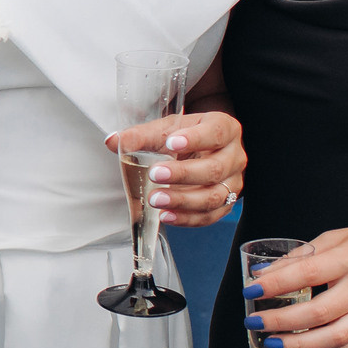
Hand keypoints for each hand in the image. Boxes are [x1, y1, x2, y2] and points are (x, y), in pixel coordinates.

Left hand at [106, 112, 244, 226]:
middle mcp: (234, 156)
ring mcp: (233, 182)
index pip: (215, 133)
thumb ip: (141, 135)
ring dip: (183, 201)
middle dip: (183, 174)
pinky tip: (166, 216)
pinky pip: (210, 216)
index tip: (171, 143)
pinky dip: (187, 218)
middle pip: (214, 168)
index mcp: (225, 129)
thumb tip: (113, 141)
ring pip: (214, 196)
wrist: (205, 149)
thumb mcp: (167, 129)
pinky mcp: (227, 204)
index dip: (195, 139)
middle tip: (155, 175)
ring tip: (156, 200)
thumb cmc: (187, 136)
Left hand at [242, 224, 347, 347]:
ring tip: (272, 346)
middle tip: (254, 322)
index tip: (251, 289)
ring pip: (332, 339)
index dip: (276, 283)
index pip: (307, 273)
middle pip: (317, 312)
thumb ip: (307, 253)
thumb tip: (267, 270)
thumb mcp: (345, 236)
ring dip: (298, 346)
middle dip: (281, 320)